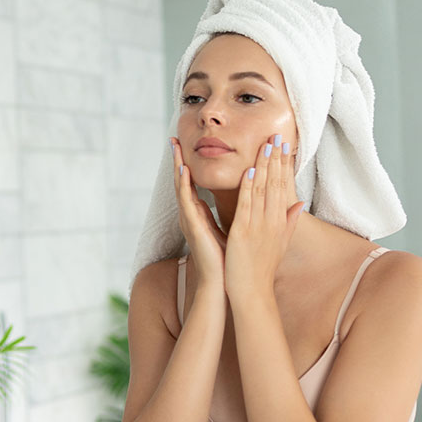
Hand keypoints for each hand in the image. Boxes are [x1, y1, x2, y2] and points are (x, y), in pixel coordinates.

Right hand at [171, 137, 227, 287]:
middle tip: (174, 139)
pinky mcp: (192, 226)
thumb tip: (247, 197)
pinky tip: (183, 170)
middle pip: (182, 182)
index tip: (187, 148)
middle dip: (178, 160)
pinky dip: (184, 184)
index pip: (192, 185)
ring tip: (174, 147)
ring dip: (177, 166)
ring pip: (180, 187)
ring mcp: (189, 220)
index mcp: (200, 216)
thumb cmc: (228, 259)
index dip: (189, 166)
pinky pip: (186, 201)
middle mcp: (191, 215)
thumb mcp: (233, 228)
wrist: (223, 282)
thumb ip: (236, 211)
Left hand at [224, 134, 304, 298]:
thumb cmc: (262, 269)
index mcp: (279, 222)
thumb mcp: (280, 243)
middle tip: (276, 135)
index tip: (283, 146)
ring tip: (265, 145)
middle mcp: (272, 221)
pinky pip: (247, 207)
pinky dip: (248, 189)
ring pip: (262, 191)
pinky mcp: (243, 233)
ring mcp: (258, 227)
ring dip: (263, 167)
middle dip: (275, 159)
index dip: (283, 165)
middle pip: (275, 184)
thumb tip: (300, 204)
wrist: (252, 292)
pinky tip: (249, 172)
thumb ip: (289, 222)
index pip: (283, 187)